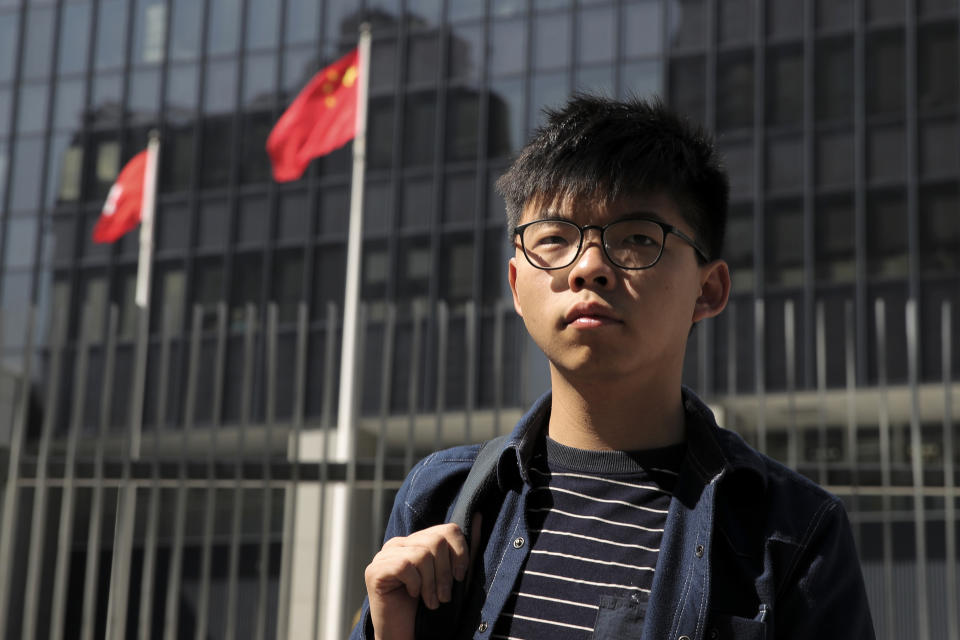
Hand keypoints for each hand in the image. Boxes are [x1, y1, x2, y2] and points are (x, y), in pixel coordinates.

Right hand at [364, 513, 481, 639]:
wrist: (403, 633)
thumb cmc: (427, 607)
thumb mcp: (449, 576)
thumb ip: (462, 550)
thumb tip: (477, 517)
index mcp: (416, 541)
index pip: (447, 529)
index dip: (459, 553)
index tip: (459, 577)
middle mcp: (399, 543)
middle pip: (436, 541)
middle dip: (445, 573)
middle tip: (444, 597)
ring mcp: (384, 555)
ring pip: (422, 555)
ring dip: (431, 584)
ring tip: (431, 601)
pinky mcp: (375, 570)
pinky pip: (405, 566)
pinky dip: (415, 585)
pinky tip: (413, 596)